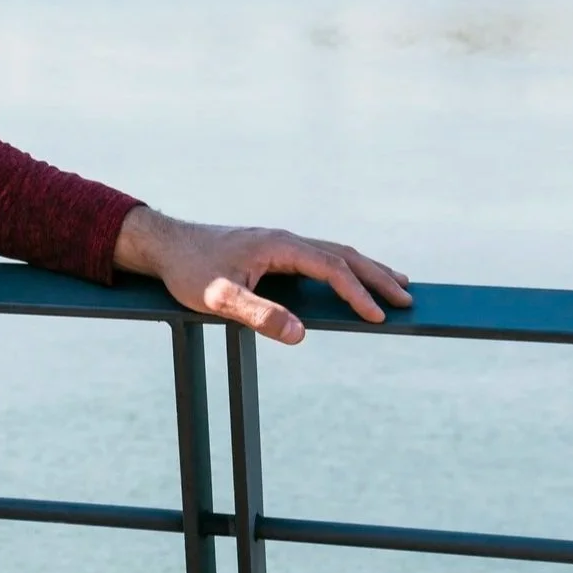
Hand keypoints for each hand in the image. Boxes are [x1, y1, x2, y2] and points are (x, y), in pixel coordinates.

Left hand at [113, 207, 411, 345]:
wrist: (164, 245)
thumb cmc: (188, 270)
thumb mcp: (218, 298)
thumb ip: (259, 314)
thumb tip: (300, 333)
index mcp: (278, 246)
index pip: (330, 268)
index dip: (356, 293)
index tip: (378, 317)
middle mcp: (285, 239)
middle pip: (343, 255)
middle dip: (377, 277)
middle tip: (408, 300)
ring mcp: (281, 242)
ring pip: (335, 252)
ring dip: (367, 269)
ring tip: (397, 285)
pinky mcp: (274, 249)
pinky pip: (321, 256)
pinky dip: (346, 266)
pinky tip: (351, 278)